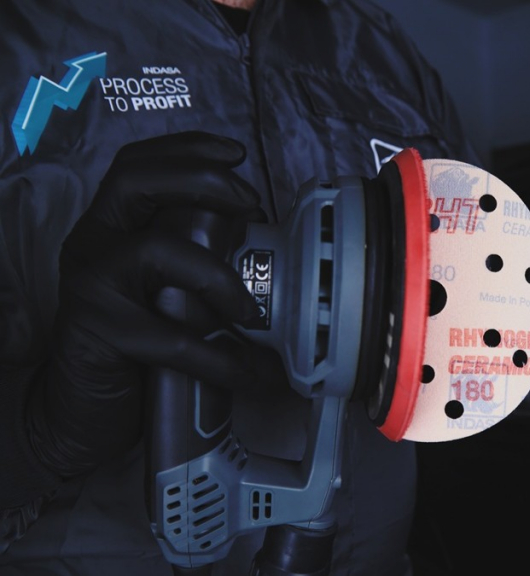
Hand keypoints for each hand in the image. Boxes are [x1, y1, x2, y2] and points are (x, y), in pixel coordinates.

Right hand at [26, 131, 284, 477]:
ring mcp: (92, 286)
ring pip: (157, 250)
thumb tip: (257, 243)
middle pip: (137, 181)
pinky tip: (247, 372)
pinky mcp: (101, 333)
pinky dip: (219, 356)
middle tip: (251, 206)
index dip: (187, 149)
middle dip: (203, 180)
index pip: (137, 165)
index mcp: (109, 227)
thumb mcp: (160, 289)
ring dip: (219, 276)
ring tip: (251, 312)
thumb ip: (190, 258)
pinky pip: (172, 337)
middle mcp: (93, 244)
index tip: (237, 155)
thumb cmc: (133, 346)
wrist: (80, 412)